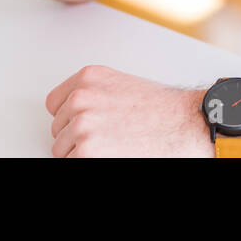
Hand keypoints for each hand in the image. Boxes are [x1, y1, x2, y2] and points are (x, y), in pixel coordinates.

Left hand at [46, 64, 211, 156]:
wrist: (185, 123)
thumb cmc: (162, 108)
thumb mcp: (121, 86)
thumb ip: (93, 94)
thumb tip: (73, 113)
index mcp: (88, 78)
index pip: (55, 104)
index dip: (70, 118)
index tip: (84, 123)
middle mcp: (81, 98)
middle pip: (58, 130)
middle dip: (77, 137)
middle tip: (107, 136)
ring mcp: (82, 125)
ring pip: (62, 151)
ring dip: (81, 152)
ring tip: (112, 145)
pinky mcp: (87, 152)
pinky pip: (72, 162)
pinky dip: (87, 161)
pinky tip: (110, 154)